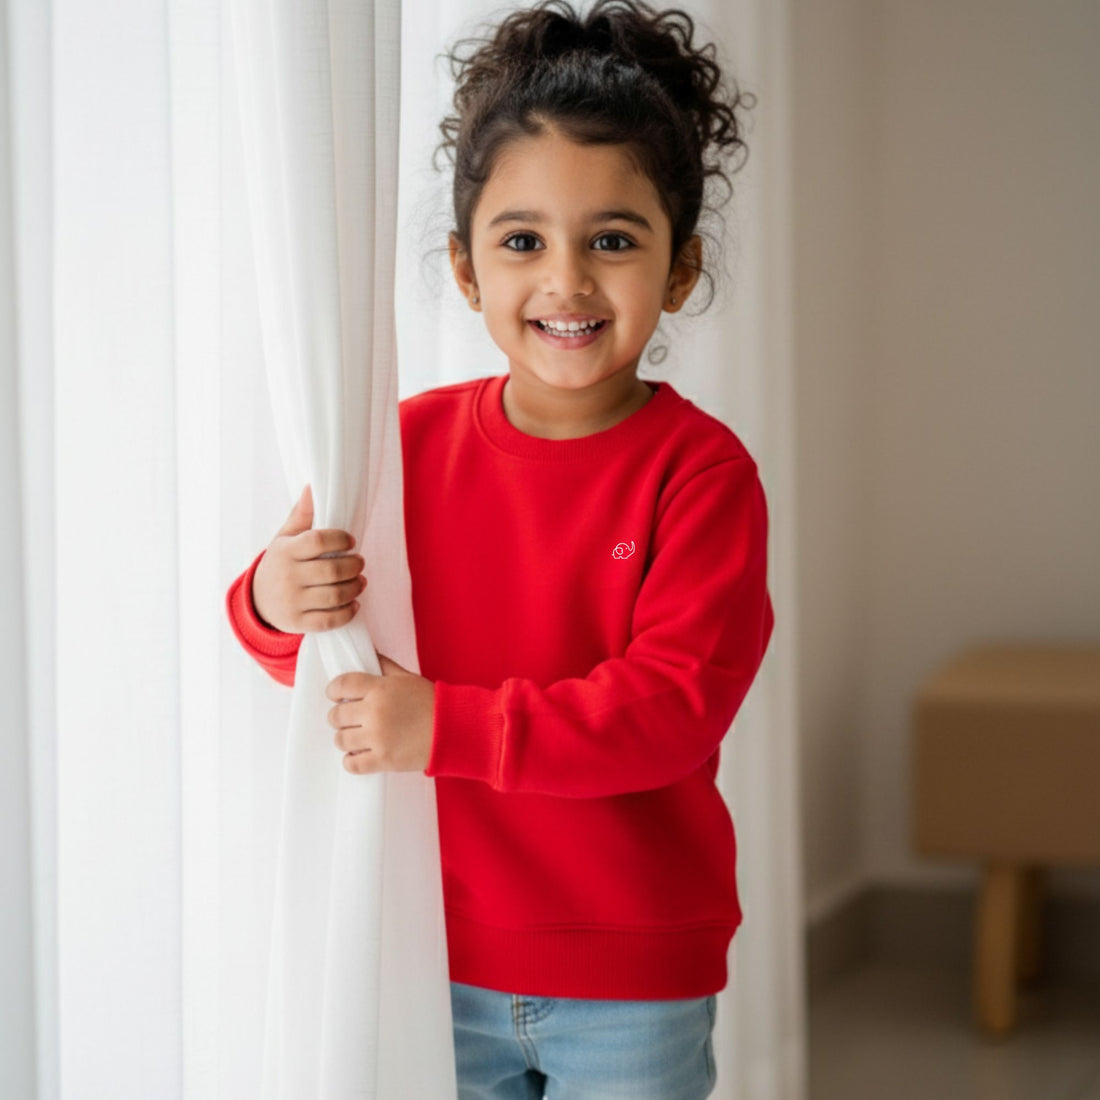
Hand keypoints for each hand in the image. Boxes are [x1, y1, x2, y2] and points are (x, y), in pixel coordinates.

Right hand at [252, 483, 365, 633]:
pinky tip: (355, 603)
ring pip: (334, 596)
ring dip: (355, 587)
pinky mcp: (298, 623)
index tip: (351, 540)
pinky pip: (329, 620)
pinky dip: (348, 612)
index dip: (341, 539)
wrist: (258, 601)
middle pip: (332, 571)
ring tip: (361, 581)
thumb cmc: (280, 563)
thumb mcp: (285, 537)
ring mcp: (292, 602)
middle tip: (360, 562)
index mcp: (285, 551)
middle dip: (354, 565)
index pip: (318, 541)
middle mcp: (287, 577)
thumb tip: (312, 486)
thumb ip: (302, 514)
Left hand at [325, 655, 434, 774]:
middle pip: (335, 715)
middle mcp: (375, 712)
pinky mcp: (383, 759)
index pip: (341, 685)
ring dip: (345, 738)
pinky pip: (351, 764)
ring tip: (356, 737)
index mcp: (379, 688)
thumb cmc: (430, 702)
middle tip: (349, 719)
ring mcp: (378, 738)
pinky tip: (360, 754)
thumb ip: (383, 666)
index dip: (333, 690)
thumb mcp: (406, 678)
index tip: (336, 695)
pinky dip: (352, 760)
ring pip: (340, 740)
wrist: (452, 729)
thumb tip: (367, 654)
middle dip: (339, 717)